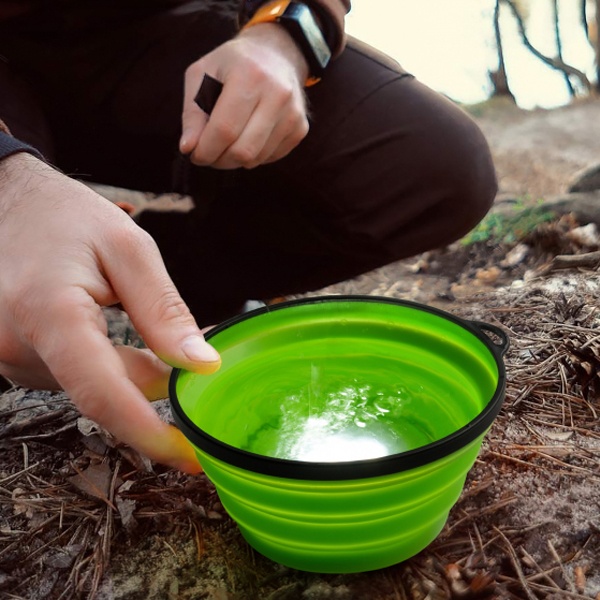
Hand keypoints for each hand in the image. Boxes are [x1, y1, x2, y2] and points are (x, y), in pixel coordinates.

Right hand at [0, 153, 220, 472]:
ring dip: (128, 369)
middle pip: (106, 392)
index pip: (104, 395)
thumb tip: (202, 365)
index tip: (188, 457)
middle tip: (193, 357)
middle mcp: (18, 347)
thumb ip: (164, 311)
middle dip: (155, 382)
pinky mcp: (12, 359)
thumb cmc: (66, 217)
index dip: (150, 433)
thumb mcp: (129, 249)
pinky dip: (104, 363)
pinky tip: (109, 327)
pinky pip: (73, 376)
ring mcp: (8, 358)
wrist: (7, 202)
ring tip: (138, 323)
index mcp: (50, 315)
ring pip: (91, 386)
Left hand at [180, 23, 309, 168]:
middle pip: (242, 151)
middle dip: (219, 160)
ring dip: (234, 160)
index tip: (195, 154)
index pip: (224, 129)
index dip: (205, 150)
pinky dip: (253, 156)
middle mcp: (277, 95)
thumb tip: (188, 148)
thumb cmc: (233, 65)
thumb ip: (192, 113)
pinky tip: (247, 137)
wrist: (278, 54)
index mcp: (249, 75)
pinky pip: (269, 158)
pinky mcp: (300, 128)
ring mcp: (293, 114)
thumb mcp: (202, 74)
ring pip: (256, 159)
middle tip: (209, 153)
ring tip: (226, 143)